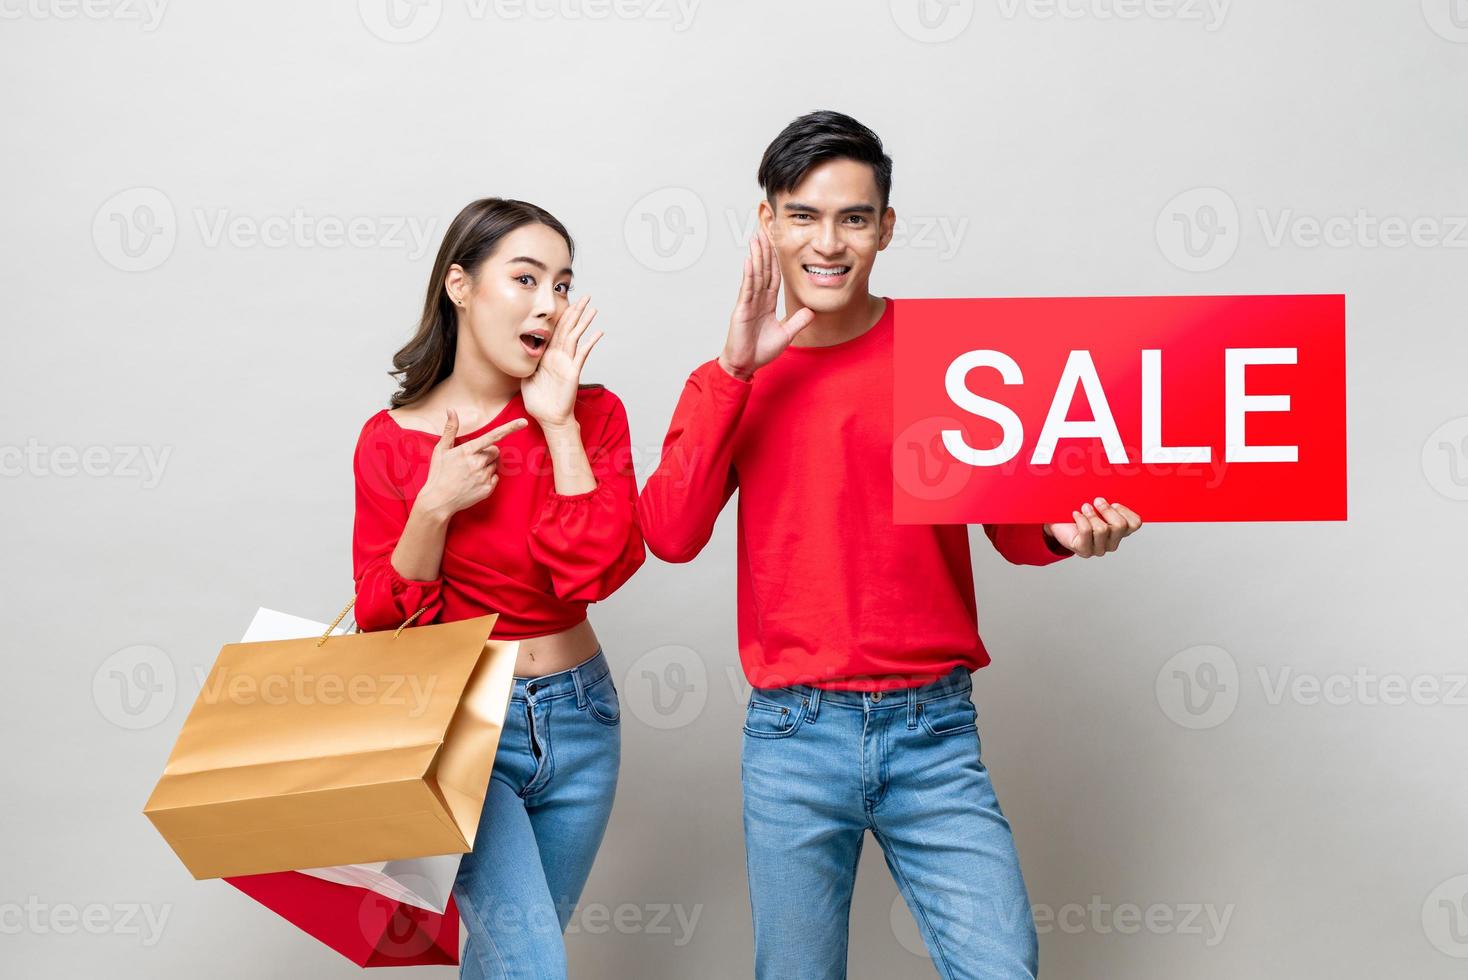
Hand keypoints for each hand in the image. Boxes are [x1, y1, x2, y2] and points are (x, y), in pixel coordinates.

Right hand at [415, 409, 527, 518]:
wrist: (438, 501)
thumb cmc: (438, 474)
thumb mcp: (441, 450)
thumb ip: (450, 429)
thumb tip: (451, 409)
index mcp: (467, 451)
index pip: (492, 436)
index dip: (509, 428)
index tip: (523, 422)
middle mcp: (477, 463)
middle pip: (495, 451)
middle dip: (487, 453)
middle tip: (472, 460)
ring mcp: (483, 477)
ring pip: (495, 464)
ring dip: (487, 465)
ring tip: (470, 473)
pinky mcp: (487, 489)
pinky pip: (495, 477)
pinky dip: (488, 478)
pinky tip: (474, 481)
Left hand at [522, 296, 600, 429]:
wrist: (548, 418)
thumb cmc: (538, 402)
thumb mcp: (525, 377)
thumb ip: (525, 363)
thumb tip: (518, 350)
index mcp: (547, 355)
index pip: (555, 330)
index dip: (560, 315)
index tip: (565, 301)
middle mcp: (559, 356)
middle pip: (567, 328)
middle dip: (575, 311)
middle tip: (584, 296)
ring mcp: (567, 363)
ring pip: (576, 336)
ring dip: (584, 321)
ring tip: (593, 307)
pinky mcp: (573, 371)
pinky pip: (582, 354)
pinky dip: (590, 342)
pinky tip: (598, 332)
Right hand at [718, 228, 813, 380]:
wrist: (745, 365)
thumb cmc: (759, 352)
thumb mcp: (786, 335)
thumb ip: (797, 321)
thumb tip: (812, 311)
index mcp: (765, 303)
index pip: (773, 276)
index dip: (776, 260)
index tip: (777, 244)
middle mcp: (756, 300)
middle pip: (763, 270)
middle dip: (765, 250)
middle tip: (765, 230)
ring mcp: (748, 303)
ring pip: (754, 275)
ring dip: (756, 256)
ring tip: (756, 238)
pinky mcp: (741, 310)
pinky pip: (746, 289)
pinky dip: (748, 274)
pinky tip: (749, 260)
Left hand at [1044, 497, 1142, 557]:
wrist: (1059, 525)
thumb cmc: (1080, 514)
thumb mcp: (1097, 505)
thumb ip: (1108, 501)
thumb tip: (1113, 485)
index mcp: (1120, 532)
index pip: (1135, 523)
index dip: (1125, 511)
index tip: (1113, 503)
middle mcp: (1112, 543)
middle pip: (1120, 526)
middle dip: (1107, 510)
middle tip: (1096, 501)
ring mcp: (1099, 549)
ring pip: (1103, 529)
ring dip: (1092, 515)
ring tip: (1084, 508)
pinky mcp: (1084, 550)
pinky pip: (1087, 532)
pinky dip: (1081, 520)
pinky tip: (1076, 514)